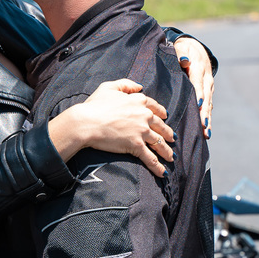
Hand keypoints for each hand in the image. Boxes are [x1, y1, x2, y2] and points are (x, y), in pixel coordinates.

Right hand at [49, 79, 173, 175]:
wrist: (86, 122)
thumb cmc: (94, 105)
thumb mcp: (109, 87)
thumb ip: (126, 84)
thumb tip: (139, 86)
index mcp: (139, 101)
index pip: (155, 107)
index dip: (162, 113)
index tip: (165, 117)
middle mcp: (144, 115)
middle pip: (161, 126)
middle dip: (168, 133)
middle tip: (172, 138)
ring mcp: (142, 131)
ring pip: (159, 142)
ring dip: (166, 151)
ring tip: (170, 157)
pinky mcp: (136, 145)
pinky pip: (150, 158)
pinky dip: (158, 166)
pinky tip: (163, 173)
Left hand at [174, 38, 213, 138]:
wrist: (196, 49)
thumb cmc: (184, 49)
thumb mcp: (181, 47)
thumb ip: (181, 53)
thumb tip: (184, 60)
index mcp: (199, 68)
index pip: (198, 82)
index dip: (199, 94)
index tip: (198, 105)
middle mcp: (207, 79)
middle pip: (206, 97)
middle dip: (204, 112)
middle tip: (203, 125)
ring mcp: (209, 87)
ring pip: (209, 104)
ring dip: (207, 118)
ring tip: (206, 133)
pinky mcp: (208, 93)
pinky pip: (208, 107)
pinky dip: (207, 118)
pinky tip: (206, 131)